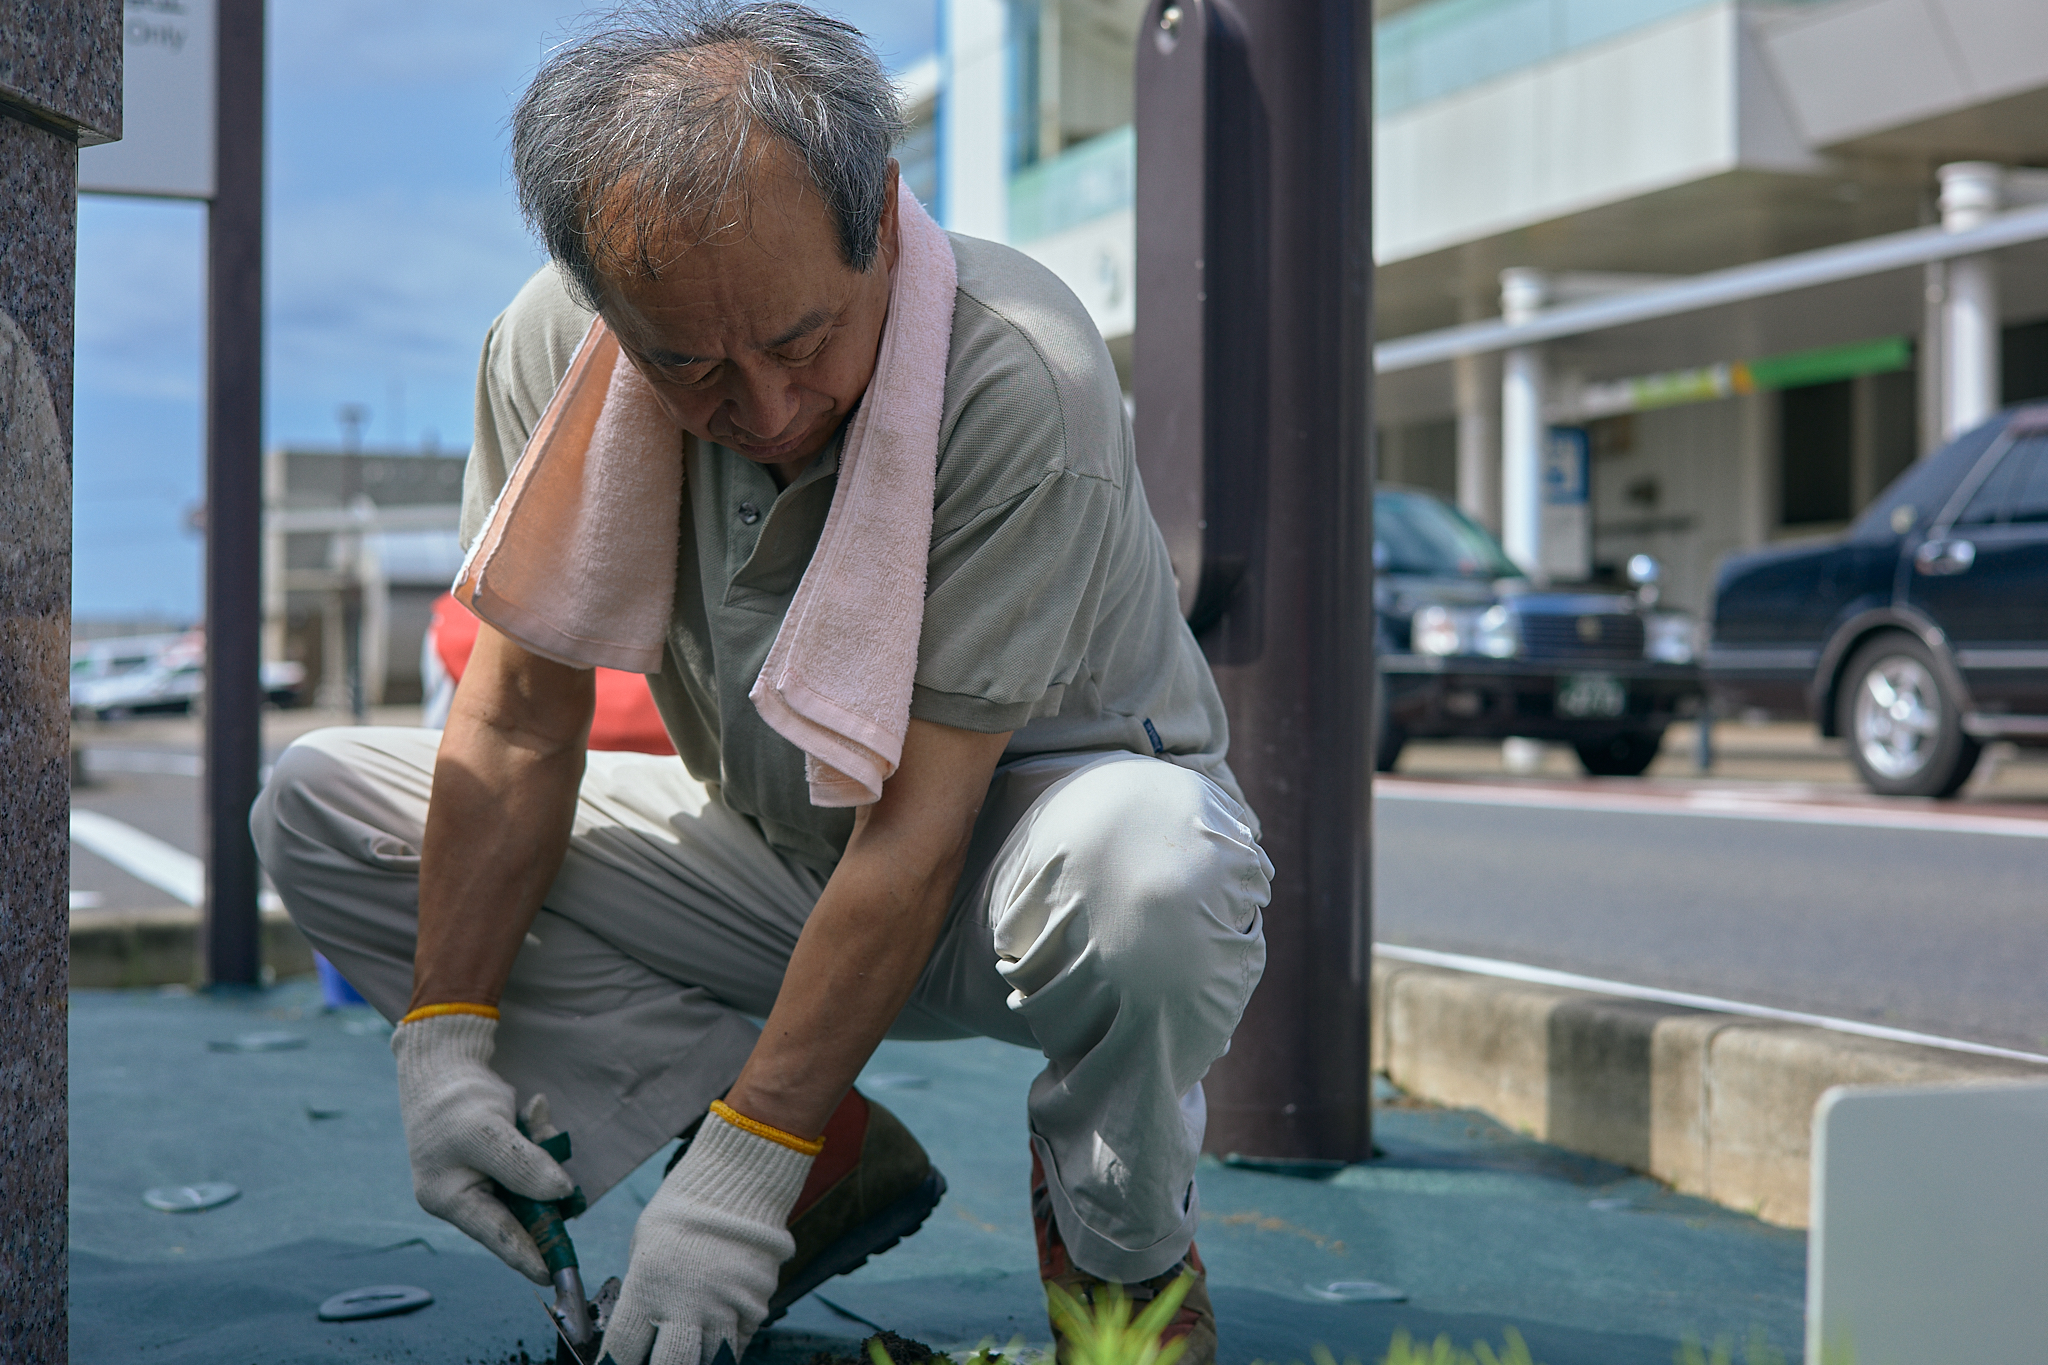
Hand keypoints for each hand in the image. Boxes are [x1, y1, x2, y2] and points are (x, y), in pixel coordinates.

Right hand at [390, 1010, 573, 1282]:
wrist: (446, 1062)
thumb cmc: (455, 1101)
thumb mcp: (486, 1133)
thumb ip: (522, 1166)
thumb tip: (561, 1194)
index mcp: (450, 1199)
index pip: (497, 1234)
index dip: (529, 1254)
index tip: (556, 1274)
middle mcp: (466, 1195)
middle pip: (521, 1211)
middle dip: (546, 1190)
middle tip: (564, 1174)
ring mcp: (484, 1177)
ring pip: (534, 1184)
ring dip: (546, 1154)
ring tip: (536, 1118)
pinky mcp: (501, 1159)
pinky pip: (534, 1160)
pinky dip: (542, 1137)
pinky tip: (536, 1107)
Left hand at [599, 1106, 813, 1364]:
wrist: (737, 1179)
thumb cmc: (684, 1206)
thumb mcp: (645, 1244)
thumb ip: (642, 1287)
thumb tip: (644, 1317)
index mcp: (648, 1288)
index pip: (622, 1350)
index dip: (615, 1363)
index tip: (618, 1362)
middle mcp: (686, 1305)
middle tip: (662, 1358)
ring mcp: (724, 1307)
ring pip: (713, 1360)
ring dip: (701, 1357)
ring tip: (694, 1346)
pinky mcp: (755, 1303)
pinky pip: (742, 1340)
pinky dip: (730, 1342)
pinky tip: (721, 1331)